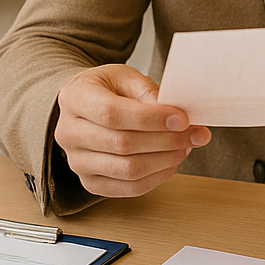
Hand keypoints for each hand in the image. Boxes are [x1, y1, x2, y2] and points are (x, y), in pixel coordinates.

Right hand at [54, 65, 210, 197]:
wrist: (87, 106)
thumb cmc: (107, 89)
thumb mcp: (126, 76)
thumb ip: (147, 92)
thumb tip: (174, 115)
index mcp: (75, 98)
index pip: (112, 114)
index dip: (150, 119)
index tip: (182, 119)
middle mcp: (69, 133)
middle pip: (123, 144)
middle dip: (167, 140)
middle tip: (195, 133)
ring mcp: (77, 162)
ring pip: (128, 170)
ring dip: (165, 160)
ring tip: (186, 146)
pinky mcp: (90, 182)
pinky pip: (129, 188)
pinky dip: (157, 177)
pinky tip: (171, 162)